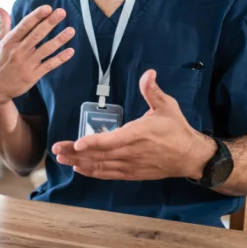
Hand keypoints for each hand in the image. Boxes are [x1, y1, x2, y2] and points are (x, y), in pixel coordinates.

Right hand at [0, 5, 74, 106]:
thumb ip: (2, 25)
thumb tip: (0, 8)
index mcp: (9, 42)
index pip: (24, 26)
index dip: (36, 16)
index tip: (47, 8)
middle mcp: (18, 51)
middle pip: (36, 35)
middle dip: (50, 23)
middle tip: (62, 12)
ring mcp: (26, 64)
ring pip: (45, 49)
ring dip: (59, 39)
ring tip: (71, 30)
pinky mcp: (33, 75)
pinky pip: (49, 65)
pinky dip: (60, 59)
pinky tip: (70, 51)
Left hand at [52, 69, 215, 180]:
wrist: (189, 156)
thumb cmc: (177, 130)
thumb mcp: (167, 106)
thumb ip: (153, 91)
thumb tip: (148, 73)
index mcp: (138, 135)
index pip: (111, 141)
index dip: (93, 142)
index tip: (77, 142)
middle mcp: (131, 152)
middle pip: (99, 154)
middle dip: (76, 152)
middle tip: (56, 149)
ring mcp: (130, 165)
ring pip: (100, 165)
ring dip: (79, 162)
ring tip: (61, 158)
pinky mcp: (131, 173)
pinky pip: (108, 173)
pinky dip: (92, 172)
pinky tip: (79, 168)